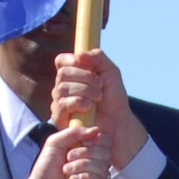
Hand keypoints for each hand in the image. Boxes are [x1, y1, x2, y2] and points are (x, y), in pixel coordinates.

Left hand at [15, 124, 111, 178]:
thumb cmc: (45, 170)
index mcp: (87, 152)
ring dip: (81, 166)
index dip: (97, 139)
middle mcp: (94, 166)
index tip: (84, 140)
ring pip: (102, 167)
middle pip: (106, 152)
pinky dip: (85, 178)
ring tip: (66, 171)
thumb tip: (95, 130)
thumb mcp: (55, 143)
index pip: (105, 142)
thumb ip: (74, 132)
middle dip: (85, 153)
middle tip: (68, 157)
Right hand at [52, 50, 148, 169]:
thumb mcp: (111, 72)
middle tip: (100, 85)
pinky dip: (77, 102)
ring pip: (62, 88)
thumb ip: (98, 57)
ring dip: (84, 90)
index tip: (87, 65)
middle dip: (85, 77)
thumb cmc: (114, 98)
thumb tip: (79, 55)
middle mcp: (63, 87)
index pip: (61, 61)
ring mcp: (60, 102)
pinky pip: (61, 105)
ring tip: (99, 97)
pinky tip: (89, 106)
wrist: (118, 123)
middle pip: (63, 73)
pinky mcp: (60, 118)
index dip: (71, 60)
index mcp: (73, 74)